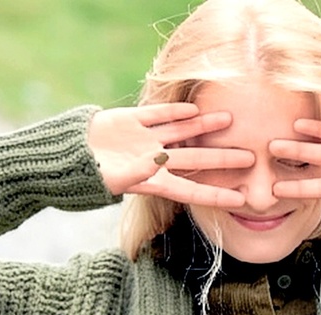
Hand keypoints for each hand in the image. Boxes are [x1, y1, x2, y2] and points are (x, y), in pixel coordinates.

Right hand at [87, 103, 252, 207]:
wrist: (69, 155)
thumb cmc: (91, 176)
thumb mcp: (115, 182)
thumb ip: (138, 173)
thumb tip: (157, 164)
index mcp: (155, 183)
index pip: (193, 191)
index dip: (216, 194)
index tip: (240, 200)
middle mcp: (157, 161)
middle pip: (196, 160)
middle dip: (222, 159)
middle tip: (251, 158)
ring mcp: (147, 140)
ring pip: (183, 133)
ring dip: (205, 127)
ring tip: (229, 119)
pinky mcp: (134, 121)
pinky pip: (160, 114)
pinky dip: (176, 111)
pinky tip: (196, 107)